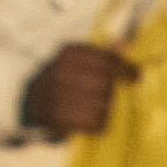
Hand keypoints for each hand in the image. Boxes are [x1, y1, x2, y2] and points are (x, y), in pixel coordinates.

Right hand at [22, 42, 136, 135]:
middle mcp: (60, 71)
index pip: (106, 59)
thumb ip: (100, 54)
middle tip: (110, 95)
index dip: (125, 68)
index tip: (136, 75)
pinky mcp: (57, 116)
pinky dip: (97, 123)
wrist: (30, 102)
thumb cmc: (62, 80)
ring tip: (98, 108)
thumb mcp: (77, 60)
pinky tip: (91, 120)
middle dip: (111, 91)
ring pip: (101, 104)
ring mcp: (57, 94)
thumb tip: (123, 43)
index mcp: (68, 53)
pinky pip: (92, 122)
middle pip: (105, 83)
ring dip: (105, 109)